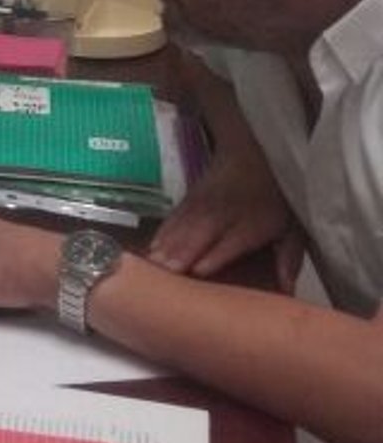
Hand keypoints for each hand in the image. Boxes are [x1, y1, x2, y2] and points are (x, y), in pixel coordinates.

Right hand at [148, 151, 302, 286]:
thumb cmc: (275, 199)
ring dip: (167, 243)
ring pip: (183, 224)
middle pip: (202, 232)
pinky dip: (161, 233)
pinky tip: (149, 247)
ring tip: (151, 262)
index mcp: (253, 223)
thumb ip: (289, 257)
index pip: (233, 239)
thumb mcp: (293, 227)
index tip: (199, 270)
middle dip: (184, 250)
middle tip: (165, 270)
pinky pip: (173, 218)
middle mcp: (226, 213)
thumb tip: (287, 288)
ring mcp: (203, 204)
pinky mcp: (189, 199)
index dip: (216, 253)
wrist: (252, 154)